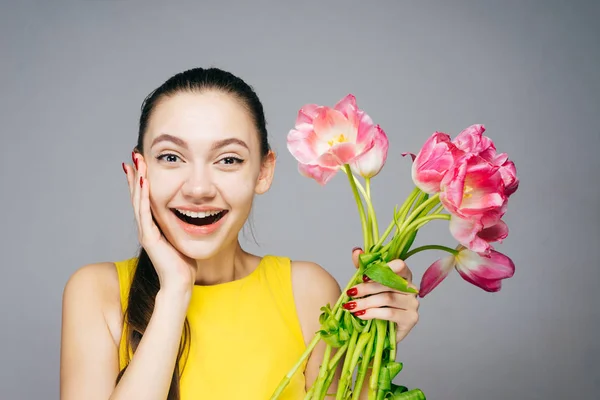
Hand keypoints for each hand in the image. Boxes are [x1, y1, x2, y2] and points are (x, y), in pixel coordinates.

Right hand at [123, 151, 196, 295]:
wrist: (180, 284)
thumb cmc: (185, 264)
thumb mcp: (184, 237)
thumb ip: (183, 225)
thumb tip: (194, 213)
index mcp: (154, 225)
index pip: (146, 197)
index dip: (143, 179)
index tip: (143, 161)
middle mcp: (147, 226)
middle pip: (139, 194)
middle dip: (137, 173)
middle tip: (135, 154)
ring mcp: (146, 231)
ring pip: (139, 200)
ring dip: (138, 179)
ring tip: (136, 161)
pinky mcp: (149, 237)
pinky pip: (145, 212)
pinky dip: (144, 195)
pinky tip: (145, 180)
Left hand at [344, 247, 419, 343]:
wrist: (381, 330)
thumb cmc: (376, 303)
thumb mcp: (368, 283)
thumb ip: (364, 267)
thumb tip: (357, 251)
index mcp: (404, 275)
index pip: (400, 265)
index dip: (383, 268)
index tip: (364, 276)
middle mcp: (412, 288)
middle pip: (388, 283)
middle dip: (366, 288)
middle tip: (351, 293)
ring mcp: (413, 303)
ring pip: (387, 298)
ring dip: (366, 302)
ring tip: (352, 306)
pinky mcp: (411, 318)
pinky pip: (389, 313)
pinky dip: (372, 313)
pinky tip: (361, 315)